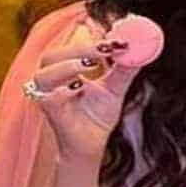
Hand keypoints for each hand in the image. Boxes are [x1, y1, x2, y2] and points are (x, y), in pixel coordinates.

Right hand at [24, 26, 143, 163]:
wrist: (91, 146)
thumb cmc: (97, 117)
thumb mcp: (115, 89)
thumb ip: (124, 70)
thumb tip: (141, 49)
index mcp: (65, 68)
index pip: (72, 46)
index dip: (93, 40)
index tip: (117, 39)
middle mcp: (52, 79)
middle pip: (54, 55)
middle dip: (80, 49)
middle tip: (106, 48)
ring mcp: (47, 96)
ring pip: (44, 74)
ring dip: (67, 66)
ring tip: (91, 65)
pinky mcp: (49, 112)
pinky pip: (49, 98)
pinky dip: (62, 91)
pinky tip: (78, 88)